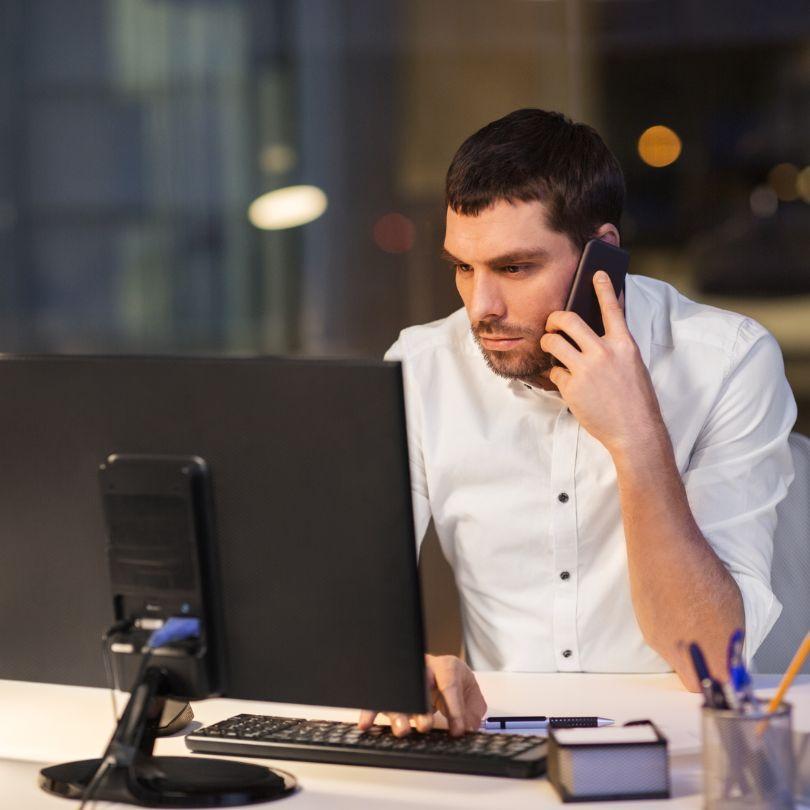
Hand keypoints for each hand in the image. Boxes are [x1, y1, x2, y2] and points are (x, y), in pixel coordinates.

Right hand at [357, 654, 486, 736]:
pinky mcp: (393, 690)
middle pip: (418, 684)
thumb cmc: (454, 681)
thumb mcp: (470, 692)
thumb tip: (467, 728)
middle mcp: (423, 669)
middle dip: (421, 707)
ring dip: (399, 714)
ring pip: (398, 693)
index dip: (454, 709)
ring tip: (402, 730)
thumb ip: (471, 711)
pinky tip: (366, 723)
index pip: (449, 685)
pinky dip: (371, 712)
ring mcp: (406, 679)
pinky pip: (380, 699)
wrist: (443, 671)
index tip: (458, 730)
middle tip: (425, 726)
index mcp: (445, 666)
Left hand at [539, 271, 665, 455]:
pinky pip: (554, 372)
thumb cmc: (635, 400)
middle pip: (568, 320)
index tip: (595, 273)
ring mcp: (586, 369)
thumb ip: (616, 346)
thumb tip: (598, 331)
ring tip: (550, 347)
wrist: (635, 431)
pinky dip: (556, 376)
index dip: (603, 288)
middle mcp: (604, 352)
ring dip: (547, 343)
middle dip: (554, 319)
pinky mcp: (571, 387)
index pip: (612, 308)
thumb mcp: (633, 366)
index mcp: (624, 345)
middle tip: (552, 324)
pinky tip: (565, 382)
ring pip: (553, 343)